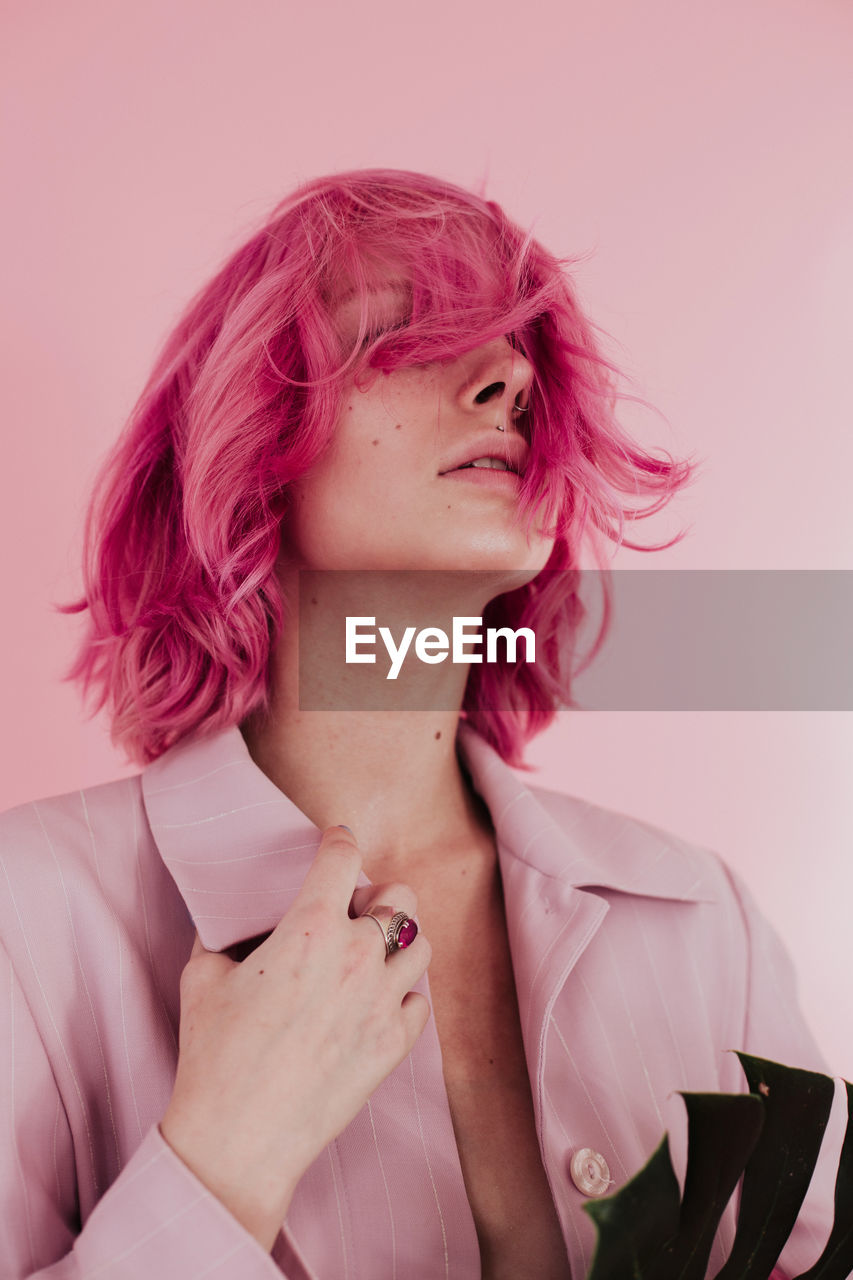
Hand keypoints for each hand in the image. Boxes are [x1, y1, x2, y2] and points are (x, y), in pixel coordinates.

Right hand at [159, 824, 430, 1250]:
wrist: (238, 1138)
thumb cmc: (213, 1057)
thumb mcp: (203, 977)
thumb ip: (225, 934)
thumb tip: (231, 917)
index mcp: (308, 930)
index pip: (343, 857)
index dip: (340, 840)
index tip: (337, 840)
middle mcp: (356, 958)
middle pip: (400, 896)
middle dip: (377, 897)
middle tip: (352, 913)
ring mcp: (382, 1002)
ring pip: (420, 945)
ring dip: (397, 943)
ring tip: (369, 956)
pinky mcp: (395, 1045)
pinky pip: (420, 1001)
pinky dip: (402, 995)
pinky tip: (374, 1003)